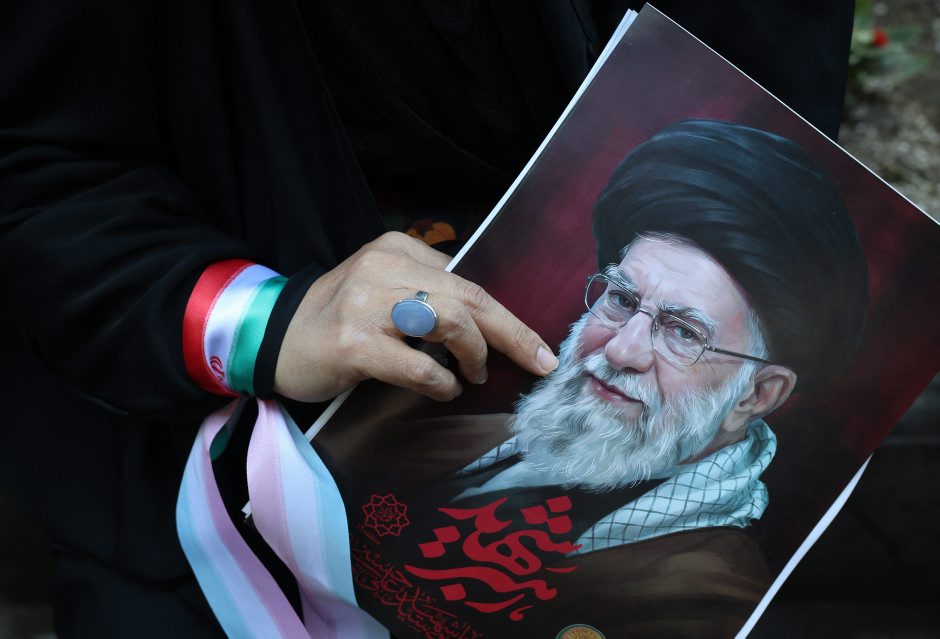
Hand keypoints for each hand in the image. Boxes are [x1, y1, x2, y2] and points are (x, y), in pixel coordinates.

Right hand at [274, 232, 558, 401]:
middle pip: (468, 298)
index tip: (537, 346)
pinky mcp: (354, 341)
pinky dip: (440, 382)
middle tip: (536, 363)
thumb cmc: (337, 319)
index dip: (507, 316)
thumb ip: (427, 295)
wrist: (271, 336)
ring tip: (473, 375)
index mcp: (397, 249)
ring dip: (474, 355)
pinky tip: (443, 390)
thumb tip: (488, 325)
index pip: (468, 280)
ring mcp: (367, 303)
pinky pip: (418, 365)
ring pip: (450, 321)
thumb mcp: (383, 290)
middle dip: (511, 334)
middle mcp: (384, 267)